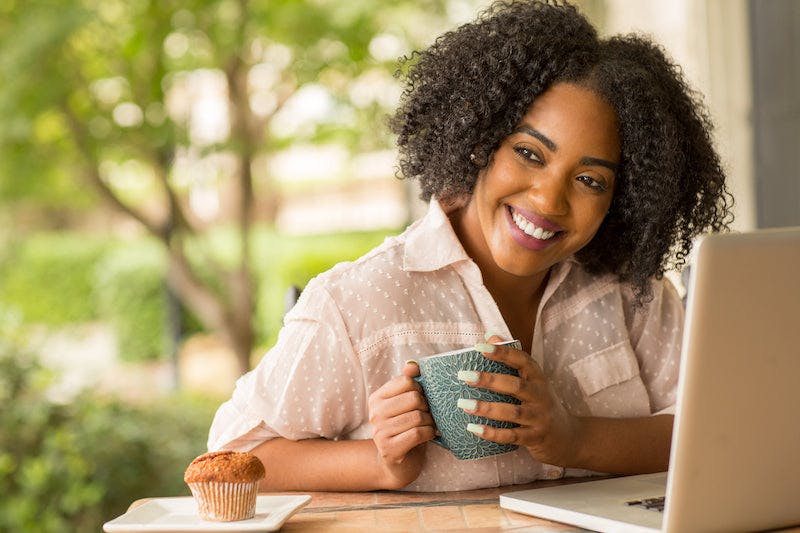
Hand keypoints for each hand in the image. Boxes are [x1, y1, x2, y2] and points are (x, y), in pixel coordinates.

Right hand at [368, 361, 435, 487]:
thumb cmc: (405, 429)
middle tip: (428, 415)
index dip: (421, 389)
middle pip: (414, 398)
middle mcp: (374, 414)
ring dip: (430, 422)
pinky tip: (429, 435)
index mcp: (377, 398)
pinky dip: (428, 433)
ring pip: (417, 417)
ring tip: (429, 425)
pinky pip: (417, 433)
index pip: (406, 381)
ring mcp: (380, 432)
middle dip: (427, 407)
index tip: (423, 399)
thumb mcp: (405, 404)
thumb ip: (408, 382)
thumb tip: (414, 365)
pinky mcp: (389, 449)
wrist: (398, 464)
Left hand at [459, 335, 580, 466]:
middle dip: (489, 380)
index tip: (480, 346)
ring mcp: (539, 418)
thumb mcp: (533, 382)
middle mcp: (541, 396)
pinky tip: (473, 428)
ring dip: (487, 408)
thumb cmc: (542, 404)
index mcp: (538, 379)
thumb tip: (488, 336)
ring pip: (513, 412)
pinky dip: (492, 433)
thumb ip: (512, 360)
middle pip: (516, 386)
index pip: (522, 360)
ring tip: (464, 404)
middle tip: (464, 376)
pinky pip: (512, 436)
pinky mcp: (535, 438)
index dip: (502, 352)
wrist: (568, 438)